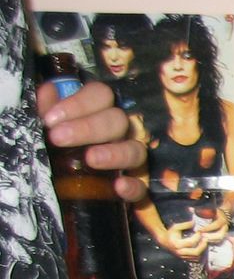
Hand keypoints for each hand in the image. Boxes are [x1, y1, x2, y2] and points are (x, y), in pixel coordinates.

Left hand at [37, 79, 144, 200]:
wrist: (57, 187)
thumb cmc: (52, 148)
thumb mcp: (46, 126)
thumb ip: (45, 110)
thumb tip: (48, 91)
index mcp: (97, 112)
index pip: (101, 95)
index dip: (78, 104)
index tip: (51, 119)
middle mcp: (118, 132)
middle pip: (118, 120)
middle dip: (89, 128)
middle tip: (58, 138)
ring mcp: (129, 159)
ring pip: (135, 150)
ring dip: (115, 153)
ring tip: (90, 159)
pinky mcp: (133, 188)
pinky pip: (142, 187)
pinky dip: (133, 186)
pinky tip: (118, 186)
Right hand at [162, 219, 207, 261]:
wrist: (164, 242)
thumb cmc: (171, 233)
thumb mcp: (176, 227)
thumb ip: (185, 224)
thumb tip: (194, 222)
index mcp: (177, 245)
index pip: (191, 242)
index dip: (197, 237)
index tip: (200, 232)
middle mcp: (180, 252)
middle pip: (196, 252)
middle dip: (203, 246)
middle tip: (206, 239)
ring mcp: (183, 257)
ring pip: (197, 257)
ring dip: (202, 250)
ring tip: (204, 242)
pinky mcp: (185, 259)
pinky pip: (196, 259)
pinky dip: (200, 254)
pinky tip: (201, 247)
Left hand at [191, 205, 232, 240]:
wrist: (223, 215)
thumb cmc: (214, 212)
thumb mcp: (208, 210)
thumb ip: (200, 210)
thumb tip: (190, 209)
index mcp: (222, 220)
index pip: (215, 225)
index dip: (207, 228)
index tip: (199, 230)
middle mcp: (225, 226)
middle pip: (220, 234)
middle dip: (210, 236)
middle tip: (201, 236)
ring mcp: (225, 232)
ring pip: (220, 238)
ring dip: (211, 240)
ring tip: (202, 239)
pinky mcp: (223, 235)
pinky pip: (219, 240)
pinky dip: (212, 241)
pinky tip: (205, 241)